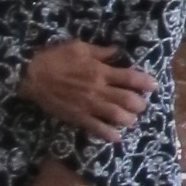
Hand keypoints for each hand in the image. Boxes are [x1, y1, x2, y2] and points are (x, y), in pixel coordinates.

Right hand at [17, 38, 153, 142]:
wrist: (32, 75)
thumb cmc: (55, 58)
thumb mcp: (79, 47)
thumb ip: (100, 51)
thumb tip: (116, 50)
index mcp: (100, 71)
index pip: (129, 77)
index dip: (145, 82)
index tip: (154, 85)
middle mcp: (98, 89)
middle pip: (127, 99)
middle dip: (140, 103)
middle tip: (143, 104)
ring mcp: (88, 105)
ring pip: (116, 116)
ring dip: (128, 119)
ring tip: (132, 119)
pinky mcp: (77, 117)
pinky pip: (97, 128)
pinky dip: (109, 134)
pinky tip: (117, 137)